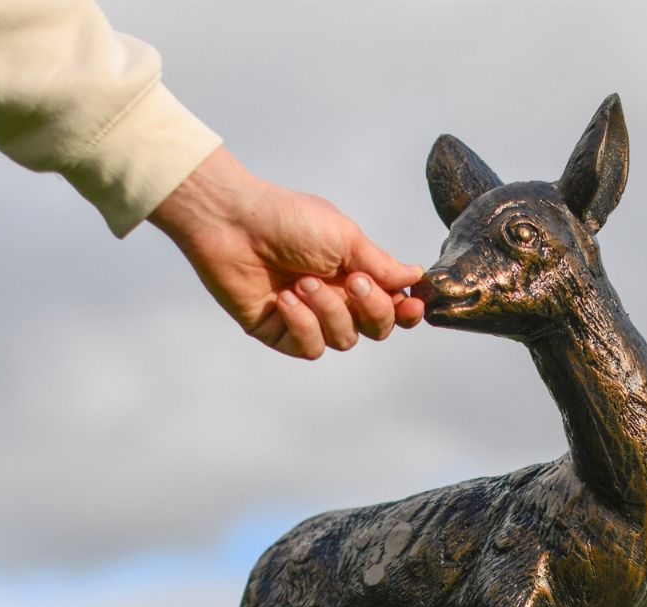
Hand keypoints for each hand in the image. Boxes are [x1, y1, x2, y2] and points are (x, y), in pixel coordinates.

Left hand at [148, 146, 423, 358]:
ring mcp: (308, 319)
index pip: (392, 306)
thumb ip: (380, 263)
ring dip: (330, 311)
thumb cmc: (287, 219)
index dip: (406, 312)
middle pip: (376, 330)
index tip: (411, 304)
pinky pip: (310, 348)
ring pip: (344, 340)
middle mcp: (335, 300)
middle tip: (354, 282)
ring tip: (303, 281)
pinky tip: (285, 299)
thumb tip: (415, 275)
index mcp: (354, 274)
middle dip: (372, 310)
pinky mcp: (280, 334)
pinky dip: (303, 324)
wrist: (231, 222)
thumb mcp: (344, 237)